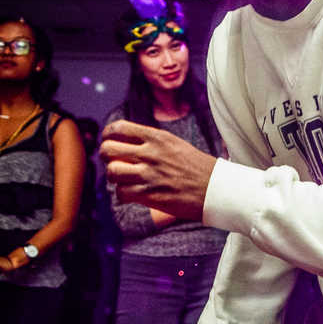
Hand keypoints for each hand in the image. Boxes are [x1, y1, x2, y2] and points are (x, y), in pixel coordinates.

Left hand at [100, 120, 215, 222]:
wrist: (216, 189)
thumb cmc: (196, 168)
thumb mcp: (174, 144)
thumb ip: (151, 142)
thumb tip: (128, 143)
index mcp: (157, 137)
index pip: (118, 128)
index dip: (108, 135)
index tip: (110, 142)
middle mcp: (150, 153)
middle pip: (108, 149)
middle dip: (106, 157)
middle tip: (115, 162)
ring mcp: (149, 174)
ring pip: (112, 171)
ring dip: (115, 178)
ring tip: (125, 180)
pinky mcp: (150, 194)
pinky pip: (121, 193)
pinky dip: (123, 195)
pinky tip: (133, 194)